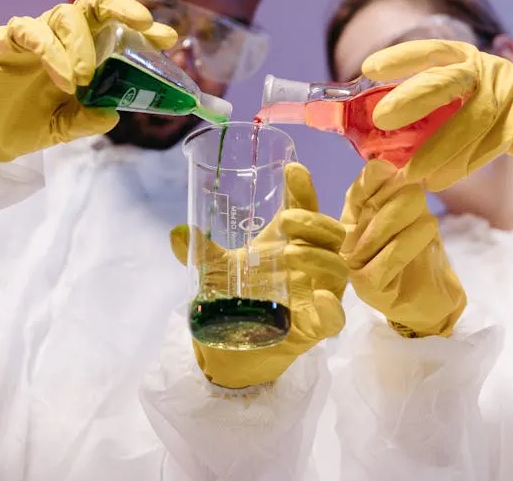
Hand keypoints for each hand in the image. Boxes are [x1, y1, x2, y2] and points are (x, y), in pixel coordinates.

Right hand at [0, 0, 177, 161]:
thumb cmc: (20, 123)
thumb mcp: (62, 128)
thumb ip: (88, 120)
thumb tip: (114, 114)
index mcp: (78, 54)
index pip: (114, 31)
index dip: (142, 30)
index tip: (170, 37)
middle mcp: (58, 39)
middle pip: (92, 8)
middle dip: (121, 9)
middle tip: (144, 25)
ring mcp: (31, 37)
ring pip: (62, 16)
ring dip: (80, 43)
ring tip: (85, 78)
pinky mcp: (2, 42)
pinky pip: (27, 31)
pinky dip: (49, 50)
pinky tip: (61, 77)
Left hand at [170, 163, 347, 388]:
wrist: (243, 343)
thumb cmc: (241, 294)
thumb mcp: (217, 269)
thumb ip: (200, 252)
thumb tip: (176, 233)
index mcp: (291, 240)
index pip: (304, 206)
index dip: (302, 188)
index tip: (292, 169)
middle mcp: (312, 260)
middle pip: (329, 232)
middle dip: (314, 221)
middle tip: (288, 220)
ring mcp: (320, 291)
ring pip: (335, 267)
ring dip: (317, 257)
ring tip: (291, 255)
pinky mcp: (320, 324)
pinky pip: (336, 315)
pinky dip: (332, 307)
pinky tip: (322, 299)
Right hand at [341, 160, 465, 336]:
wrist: (434, 298)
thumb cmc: (420, 252)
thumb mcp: (412, 215)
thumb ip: (398, 192)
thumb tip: (389, 166)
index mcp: (353, 217)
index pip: (357, 191)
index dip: (374, 177)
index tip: (393, 169)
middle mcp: (346, 239)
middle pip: (371, 205)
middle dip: (399, 196)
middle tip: (419, 196)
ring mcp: (353, 264)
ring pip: (379, 229)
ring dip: (408, 217)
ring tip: (428, 221)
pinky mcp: (367, 286)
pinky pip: (390, 256)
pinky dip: (411, 240)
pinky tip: (427, 230)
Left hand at [362, 39, 512, 190]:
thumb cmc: (494, 114)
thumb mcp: (463, 98)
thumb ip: (429, 105)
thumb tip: (372, 125)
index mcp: (466, 61)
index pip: (432, 51)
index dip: (401, 57)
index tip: (369, 68)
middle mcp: (487, 71)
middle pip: (448, 80)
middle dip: (413, 97)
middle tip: (381, 117)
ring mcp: (509, 95)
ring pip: (468, 123)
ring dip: (435, 151)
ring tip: (408, 174)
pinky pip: (487, 147)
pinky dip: (459, 166)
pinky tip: (437, 181)